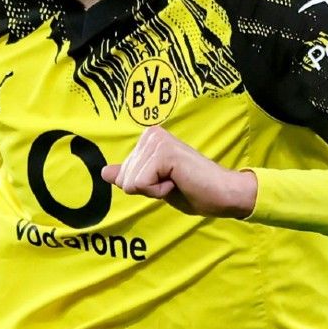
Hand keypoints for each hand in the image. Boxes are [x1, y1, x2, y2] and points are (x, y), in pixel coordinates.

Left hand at [100, 125, 257, 217]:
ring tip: (178, 180)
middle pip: (123, 178)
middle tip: (174, 181)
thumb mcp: (154, 184)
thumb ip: (130, 175)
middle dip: (147, 188)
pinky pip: (140, 185)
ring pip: (130, 182)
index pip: (122, 174)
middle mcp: (151, 134)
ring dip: (154, 190)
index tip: (168, 180)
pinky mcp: (163, 152)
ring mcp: (157, 141)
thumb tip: (104, 172)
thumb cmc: (194, 190)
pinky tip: (178, 181)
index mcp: (148, 139)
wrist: (223, 194)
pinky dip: (159, 191)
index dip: (144, 187)